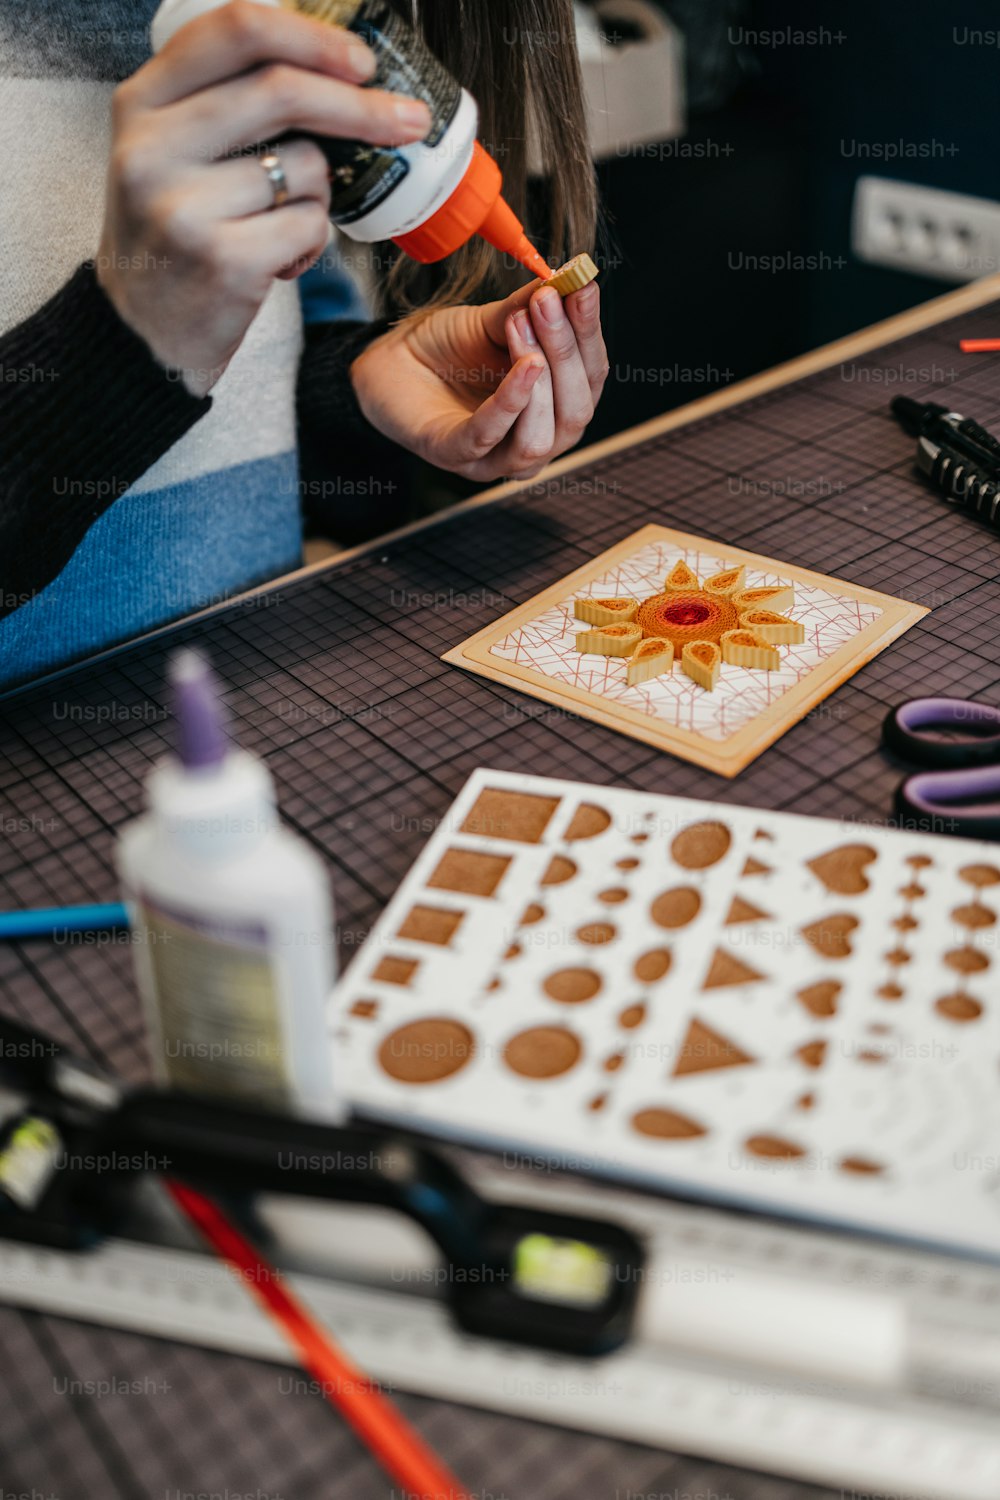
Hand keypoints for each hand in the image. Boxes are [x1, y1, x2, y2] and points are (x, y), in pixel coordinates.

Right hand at [96, 0, 430, 395]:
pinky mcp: (222, 260)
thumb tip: (337, 72)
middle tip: (408, 120)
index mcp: (142, 103)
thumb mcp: (171, 154)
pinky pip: (309, 227)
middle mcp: (152, 147)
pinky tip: (277, 263)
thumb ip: (225, 105)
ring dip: (319, 198)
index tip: (361, 60)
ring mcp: (184, 205)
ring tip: (280, 227)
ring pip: (305, 168)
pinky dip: (311, 245)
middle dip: (362, 106)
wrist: (141, 337)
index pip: (235, 31)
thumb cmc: (174, 240)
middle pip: (282, 90)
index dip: (311, 37)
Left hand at [351, 278, 609, 481]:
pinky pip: (488, 437)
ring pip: (541, 438)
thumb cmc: (448, 349)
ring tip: (522, 326)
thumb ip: (528, 309)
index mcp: (554, 409)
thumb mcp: (494, 321)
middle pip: (575, 413)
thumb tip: (565, 282)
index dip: (589, 334)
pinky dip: (510, 403)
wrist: (391, 362)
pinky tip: (522, 366)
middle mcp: (534, 440)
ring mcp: (494, 457)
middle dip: (567, 355)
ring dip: (540, 382)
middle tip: (550, 303)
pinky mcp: (453, 456)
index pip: (590, 379)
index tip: (583, 288)